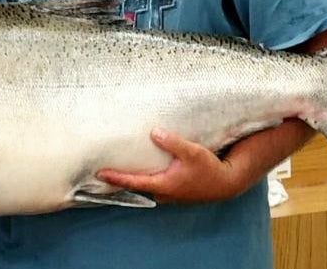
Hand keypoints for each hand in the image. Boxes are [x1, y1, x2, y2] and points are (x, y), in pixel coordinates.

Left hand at [97, 129, 244, 203]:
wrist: (227, 182)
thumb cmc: (209, 168)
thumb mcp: (191, 152)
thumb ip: (172, 142)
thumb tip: (153, 132)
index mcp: (164, 184)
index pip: (133, 182)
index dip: (116, 177)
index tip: (99, 173)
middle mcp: (163, 192)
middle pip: (136, 186)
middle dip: (121, 179)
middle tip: (104, 170)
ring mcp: (169, 194)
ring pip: (146, 186)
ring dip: (133, 179)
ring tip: (120, 167)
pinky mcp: (175, 191)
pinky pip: (155, 184)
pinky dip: (146, 177)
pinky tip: (145, 167)